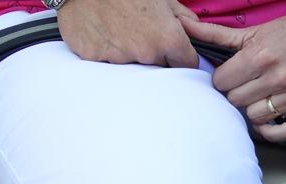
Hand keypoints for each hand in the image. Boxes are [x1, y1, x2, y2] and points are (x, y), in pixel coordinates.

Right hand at [58, 0, 198, 67]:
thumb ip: (182, 15)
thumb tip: (192, 26)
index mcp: (167, 38)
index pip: (185, 63)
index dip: (180, 56)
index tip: (173, 49)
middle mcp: (145, 53)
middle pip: (158, 66)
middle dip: (154, 54)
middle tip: (140, 31)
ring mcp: (118, 58)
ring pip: (130, 64)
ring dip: (127, 51)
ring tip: (117, 27)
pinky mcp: (93, 57)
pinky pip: (104, 59)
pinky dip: (103, 48)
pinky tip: (101, 30)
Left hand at [179, 0, 285, 142]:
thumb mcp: (251, 32)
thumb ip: (216, 34)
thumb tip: (182, 24)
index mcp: (261, 55)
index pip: (222, 83)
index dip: (223, 80)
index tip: (231, 78)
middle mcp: (281, 75)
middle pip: (237, 101)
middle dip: (238, 95)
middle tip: (247, 88)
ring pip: (257, 117)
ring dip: (255, 111)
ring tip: (260, 99)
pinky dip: (273, 132)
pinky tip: (269, 121)